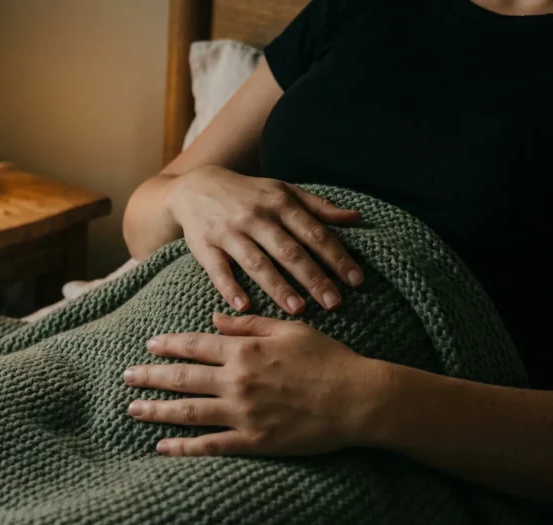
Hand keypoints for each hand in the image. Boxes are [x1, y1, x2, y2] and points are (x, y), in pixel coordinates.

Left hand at [124, 313, 383, 456]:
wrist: (357, 399)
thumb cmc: (328, 360)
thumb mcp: (289, 330)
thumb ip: (249, 325)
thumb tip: (214, 318)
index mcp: (245, 351)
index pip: (195, 345)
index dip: (169, 344)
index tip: (150, 345)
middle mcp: (237, 381)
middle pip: (182, 378)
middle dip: (150, 377)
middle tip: (126, 377)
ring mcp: (242, 413)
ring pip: (188, 412)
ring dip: (156, 410)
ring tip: (133, 410)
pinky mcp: (253, 442)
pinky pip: (210, 446)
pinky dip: (183, 448)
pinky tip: (163, 447)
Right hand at [166, 166, 363, 314]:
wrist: (195, 187)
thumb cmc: (248, 193)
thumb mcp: (283, 190)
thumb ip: (318, 207)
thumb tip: (357, 218)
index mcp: (280, 203)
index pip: (314, 234)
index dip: (336, 257)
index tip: (355, 280)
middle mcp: (256, 217)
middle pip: (289, 251)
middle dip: (313, 278)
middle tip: (334, 303)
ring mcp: (229, 232)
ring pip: (257, 262)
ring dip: (278, 287)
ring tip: (298, 309)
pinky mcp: (205, 247)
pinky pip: (219, 270)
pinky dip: (230, 287)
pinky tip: (244, 306)